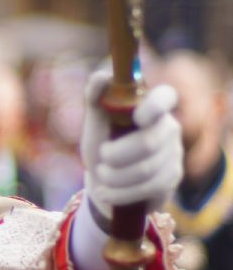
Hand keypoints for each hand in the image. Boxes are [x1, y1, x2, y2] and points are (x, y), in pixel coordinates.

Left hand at [81, 71, 181, 219]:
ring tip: (101, 176)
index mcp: (150, 107)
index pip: (166, 97)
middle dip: (116, 155)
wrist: (104, 180)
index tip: (136, 117)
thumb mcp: (95, 123)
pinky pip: (147, 189)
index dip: (155, 105)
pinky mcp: (172, 179)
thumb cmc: (102, 143)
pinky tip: (105, 191)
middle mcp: (169, 127)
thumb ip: (96, 99)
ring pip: (145, 170)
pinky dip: (119, 192)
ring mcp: (174, 154)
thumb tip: (102, 77)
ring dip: (114, 176)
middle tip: (101, 157)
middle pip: (148, 143)